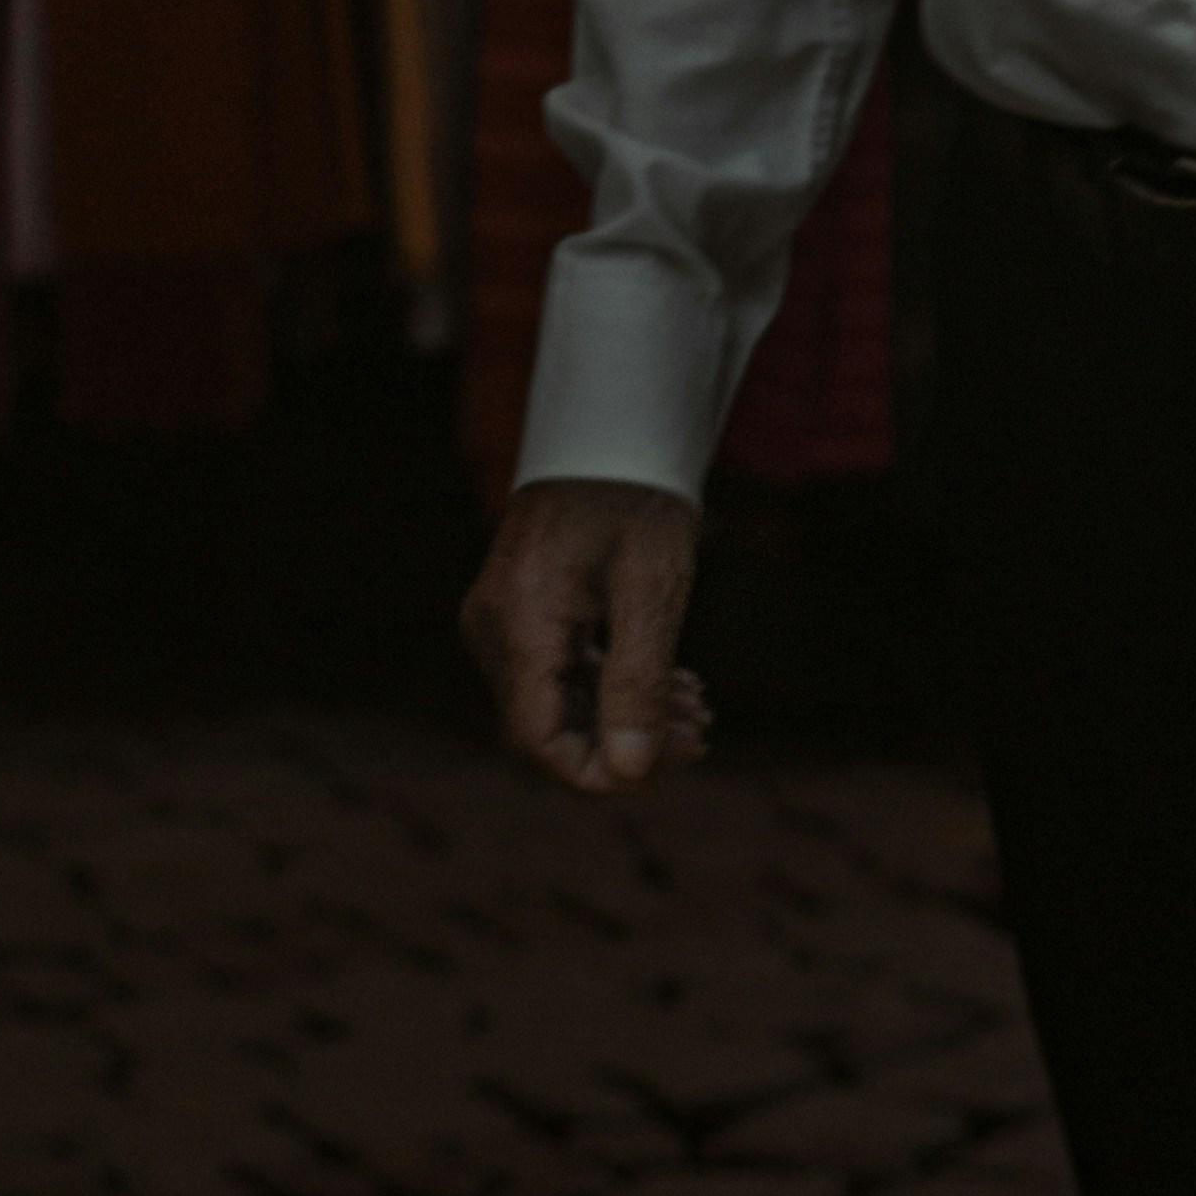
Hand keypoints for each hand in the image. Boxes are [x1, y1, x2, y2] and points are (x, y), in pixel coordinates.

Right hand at [465, 476, 707, 794]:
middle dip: (627, 742)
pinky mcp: (521, 611)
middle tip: (701, 732)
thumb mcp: (652, 589)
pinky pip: (558, 671)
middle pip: (549, 727)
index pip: (540, 741)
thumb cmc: (637, 493)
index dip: (602, 773)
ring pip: (558, 702)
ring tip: (697, 708)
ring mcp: (502, 620)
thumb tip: (631, 771)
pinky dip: (612, 684)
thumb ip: (638, 683)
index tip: (673, 762)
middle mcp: (494, 629)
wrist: (613, 422)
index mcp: (518, 624)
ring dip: (627, 714)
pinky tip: (671, 683)